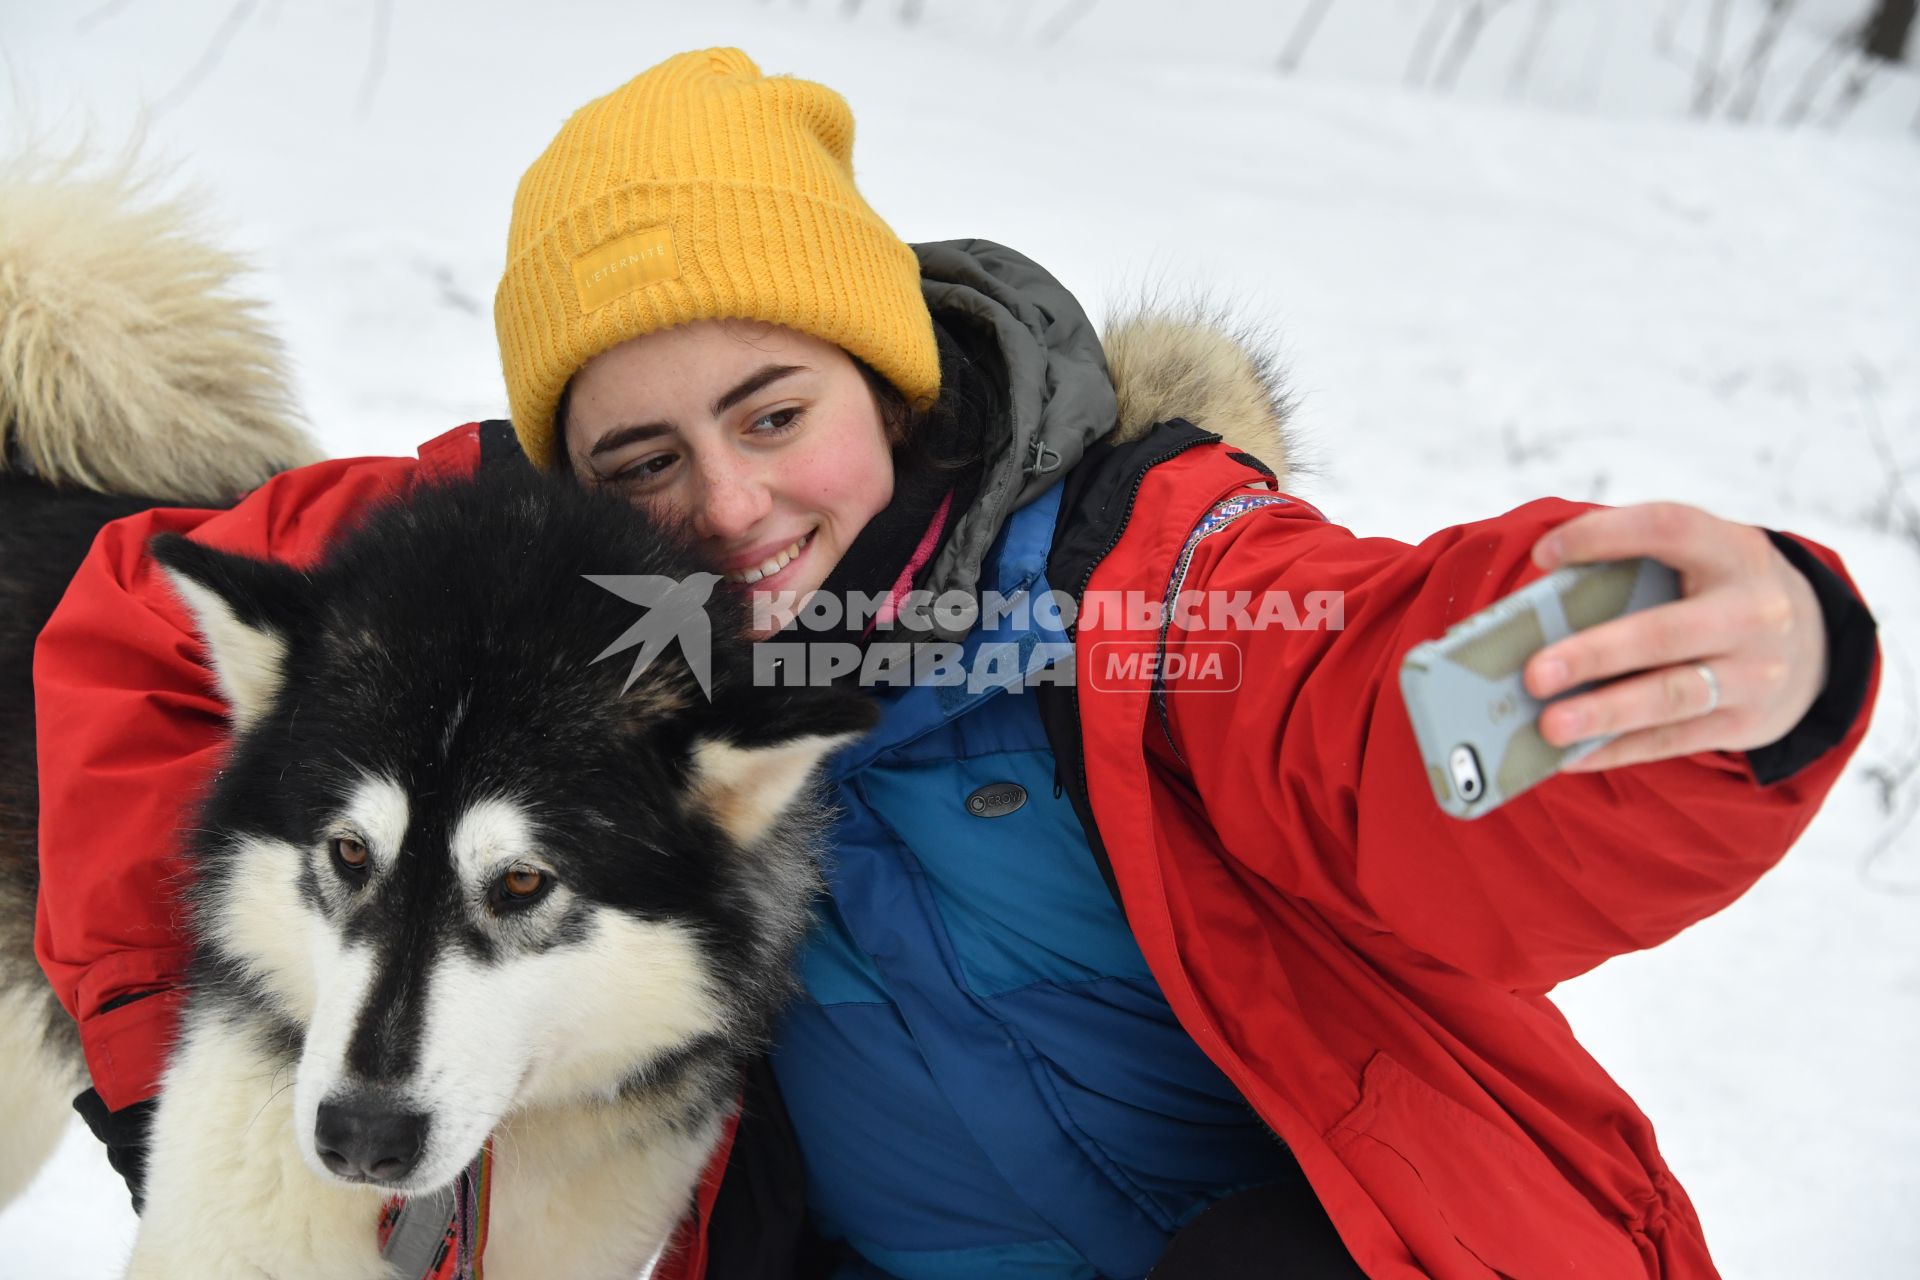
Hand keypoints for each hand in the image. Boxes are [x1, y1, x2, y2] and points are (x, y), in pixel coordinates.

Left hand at [1523, 502, 1827, 770]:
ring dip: (1603, 713)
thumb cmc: (1715, 594)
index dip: (1604, 536)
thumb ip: (1633, 572)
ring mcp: (1756, 672)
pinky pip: (1673, 740)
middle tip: (1533, 673)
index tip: (1543, 553)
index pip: (1666, 528)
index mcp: (1731, 550)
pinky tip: (1568, 756)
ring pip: (1671, 696)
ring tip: (1548, 725)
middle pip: (1664, 633)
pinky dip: (1616, 749)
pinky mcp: (1748, 723)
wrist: (1813, 645)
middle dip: (1594, 654)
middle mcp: (1753, 610)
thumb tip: (1535, 615)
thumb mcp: (1699, 561)